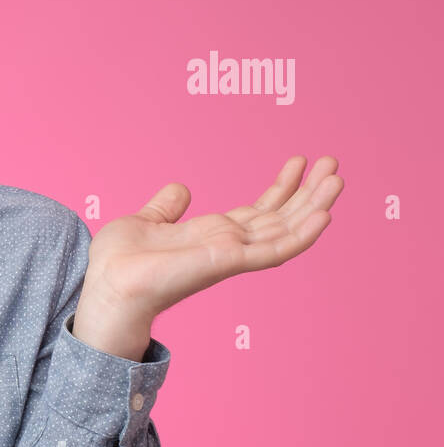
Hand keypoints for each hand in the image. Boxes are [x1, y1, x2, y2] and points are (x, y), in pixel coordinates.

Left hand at [81, 155, 344, 322]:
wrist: (108, 284)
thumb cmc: (120, 262)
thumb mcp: (146, 221)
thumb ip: (167, 207)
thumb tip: (181, 189)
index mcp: (211, 235)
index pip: (257, 211)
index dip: (280, 188)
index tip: (298, 162)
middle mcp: (227, 246)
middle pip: (280, 218)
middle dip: (307, 192)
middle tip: (332, 163)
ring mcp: (231, 256)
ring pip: (285, 231)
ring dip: (314, 206)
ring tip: (337, 178)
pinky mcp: (228, 262)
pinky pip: (274, 250)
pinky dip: (301, 234)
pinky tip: (324, 215)